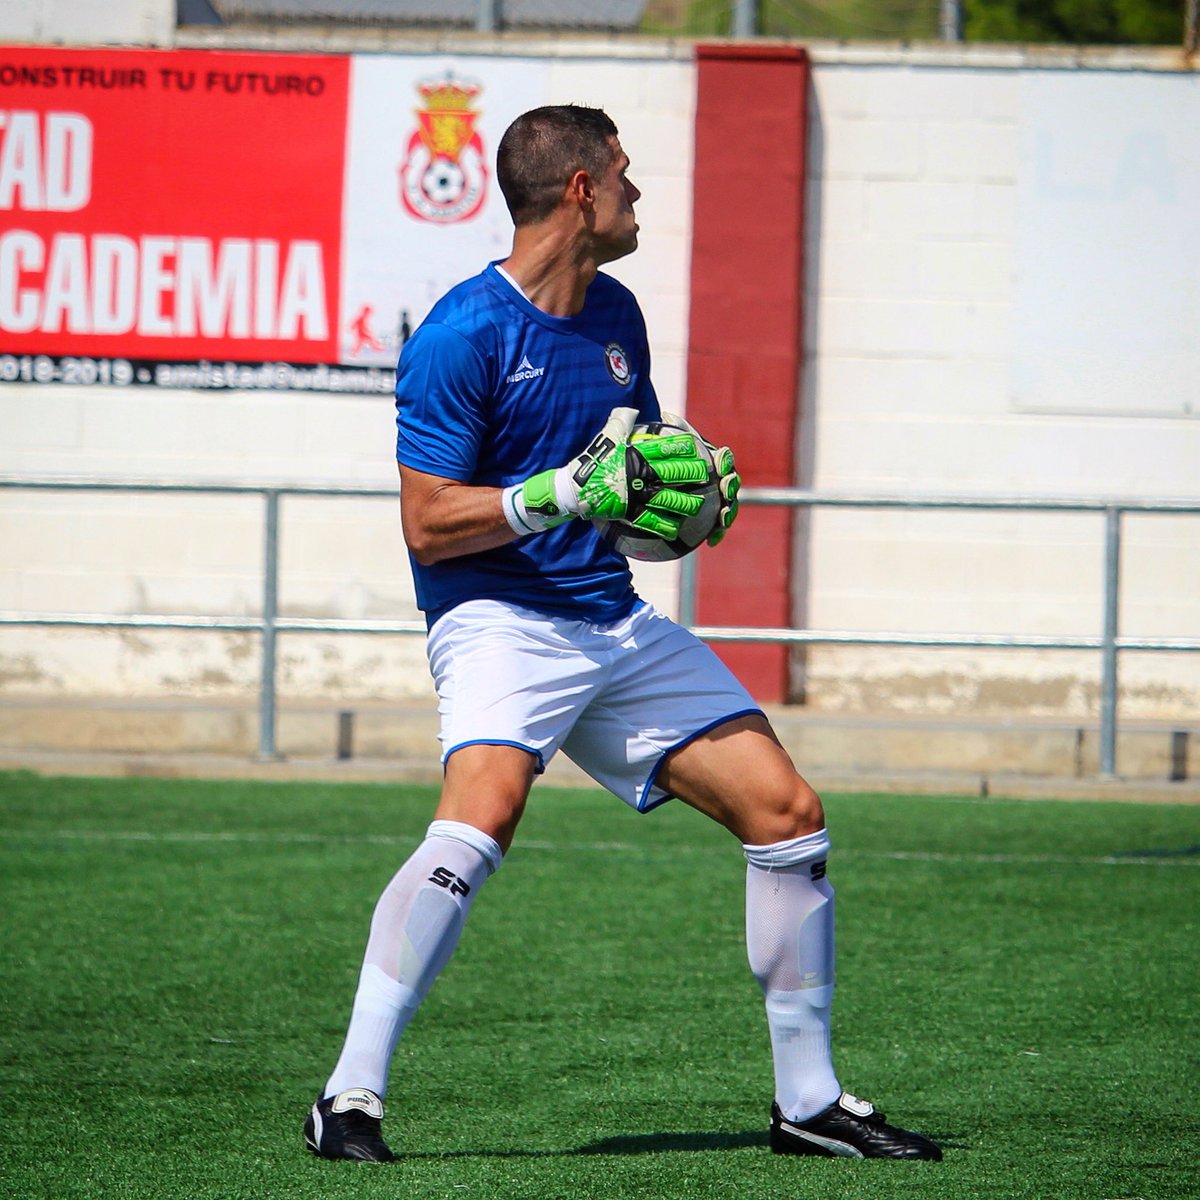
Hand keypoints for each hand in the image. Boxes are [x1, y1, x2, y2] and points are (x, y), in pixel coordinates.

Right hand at [503, 408, 711, 538]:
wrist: (574, 487)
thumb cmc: (592, 459)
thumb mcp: (606, 436)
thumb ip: (621, 421)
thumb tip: (633, 409)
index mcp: (637, 454)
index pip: (665, 447)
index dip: (683, 446)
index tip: (697, 446)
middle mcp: (640, 474)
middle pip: (673, 473)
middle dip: (692, 473)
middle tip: (707, 475)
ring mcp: (636, 494)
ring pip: (668, 499)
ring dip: (685, 503)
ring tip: (698, 505)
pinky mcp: (630, 512)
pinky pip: (651, 520)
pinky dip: (665, 525)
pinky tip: (677, 529)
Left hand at [660, 413, 739, 545]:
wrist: (668, 484)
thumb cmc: (673, 463)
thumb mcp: (671, 445)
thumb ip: (674, 431)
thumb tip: (666, 415)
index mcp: (715, 462)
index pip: (724, 459)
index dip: (725, 460)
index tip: (720, 461)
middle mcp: (721, 481)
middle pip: (732, 484)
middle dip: (731, 486)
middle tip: (725, 488)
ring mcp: (719, 501)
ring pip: (730, 507)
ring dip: (729, 513)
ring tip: (723, 519)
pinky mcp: (712, 520)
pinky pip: (718, 528)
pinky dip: (717, 534)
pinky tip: (711, 542)